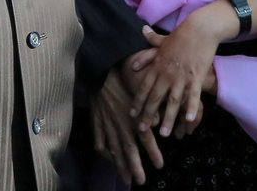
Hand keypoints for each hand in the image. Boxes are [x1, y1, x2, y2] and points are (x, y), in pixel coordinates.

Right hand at [91, 68, 157, 185]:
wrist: (101, 75)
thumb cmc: (123, 83)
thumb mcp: (140, 94)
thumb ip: (150, 109)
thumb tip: (157, 123)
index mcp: (134, 118)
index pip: (146, 140)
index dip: (154, 154)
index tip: (159, 166)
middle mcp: (121, 125)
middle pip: (129, 150)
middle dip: (135, 167)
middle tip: (141, 181)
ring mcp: (108, 125)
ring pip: (114, 150)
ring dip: (120, 165)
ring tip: (125, 178)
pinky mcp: (97, 122)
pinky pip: (99, 141)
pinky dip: (103, 152)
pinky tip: (108, 158)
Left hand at [130, 25, 216, 137]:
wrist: (200, 29)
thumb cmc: (181, 35)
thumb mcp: (163, 40)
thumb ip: (151, 42)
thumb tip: (141, 31)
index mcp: (158, 65)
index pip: (144, 86)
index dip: (138, 101)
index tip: (132, 113)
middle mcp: (167, 73)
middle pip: (155, 97)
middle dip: (148, 114)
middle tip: (142, 129)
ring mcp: (182, 76)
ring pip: (173, 101)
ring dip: (168, 118)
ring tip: (164, 133)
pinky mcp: (196, 77)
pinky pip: (193, 95)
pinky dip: (191, 107)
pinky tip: (189, 120)